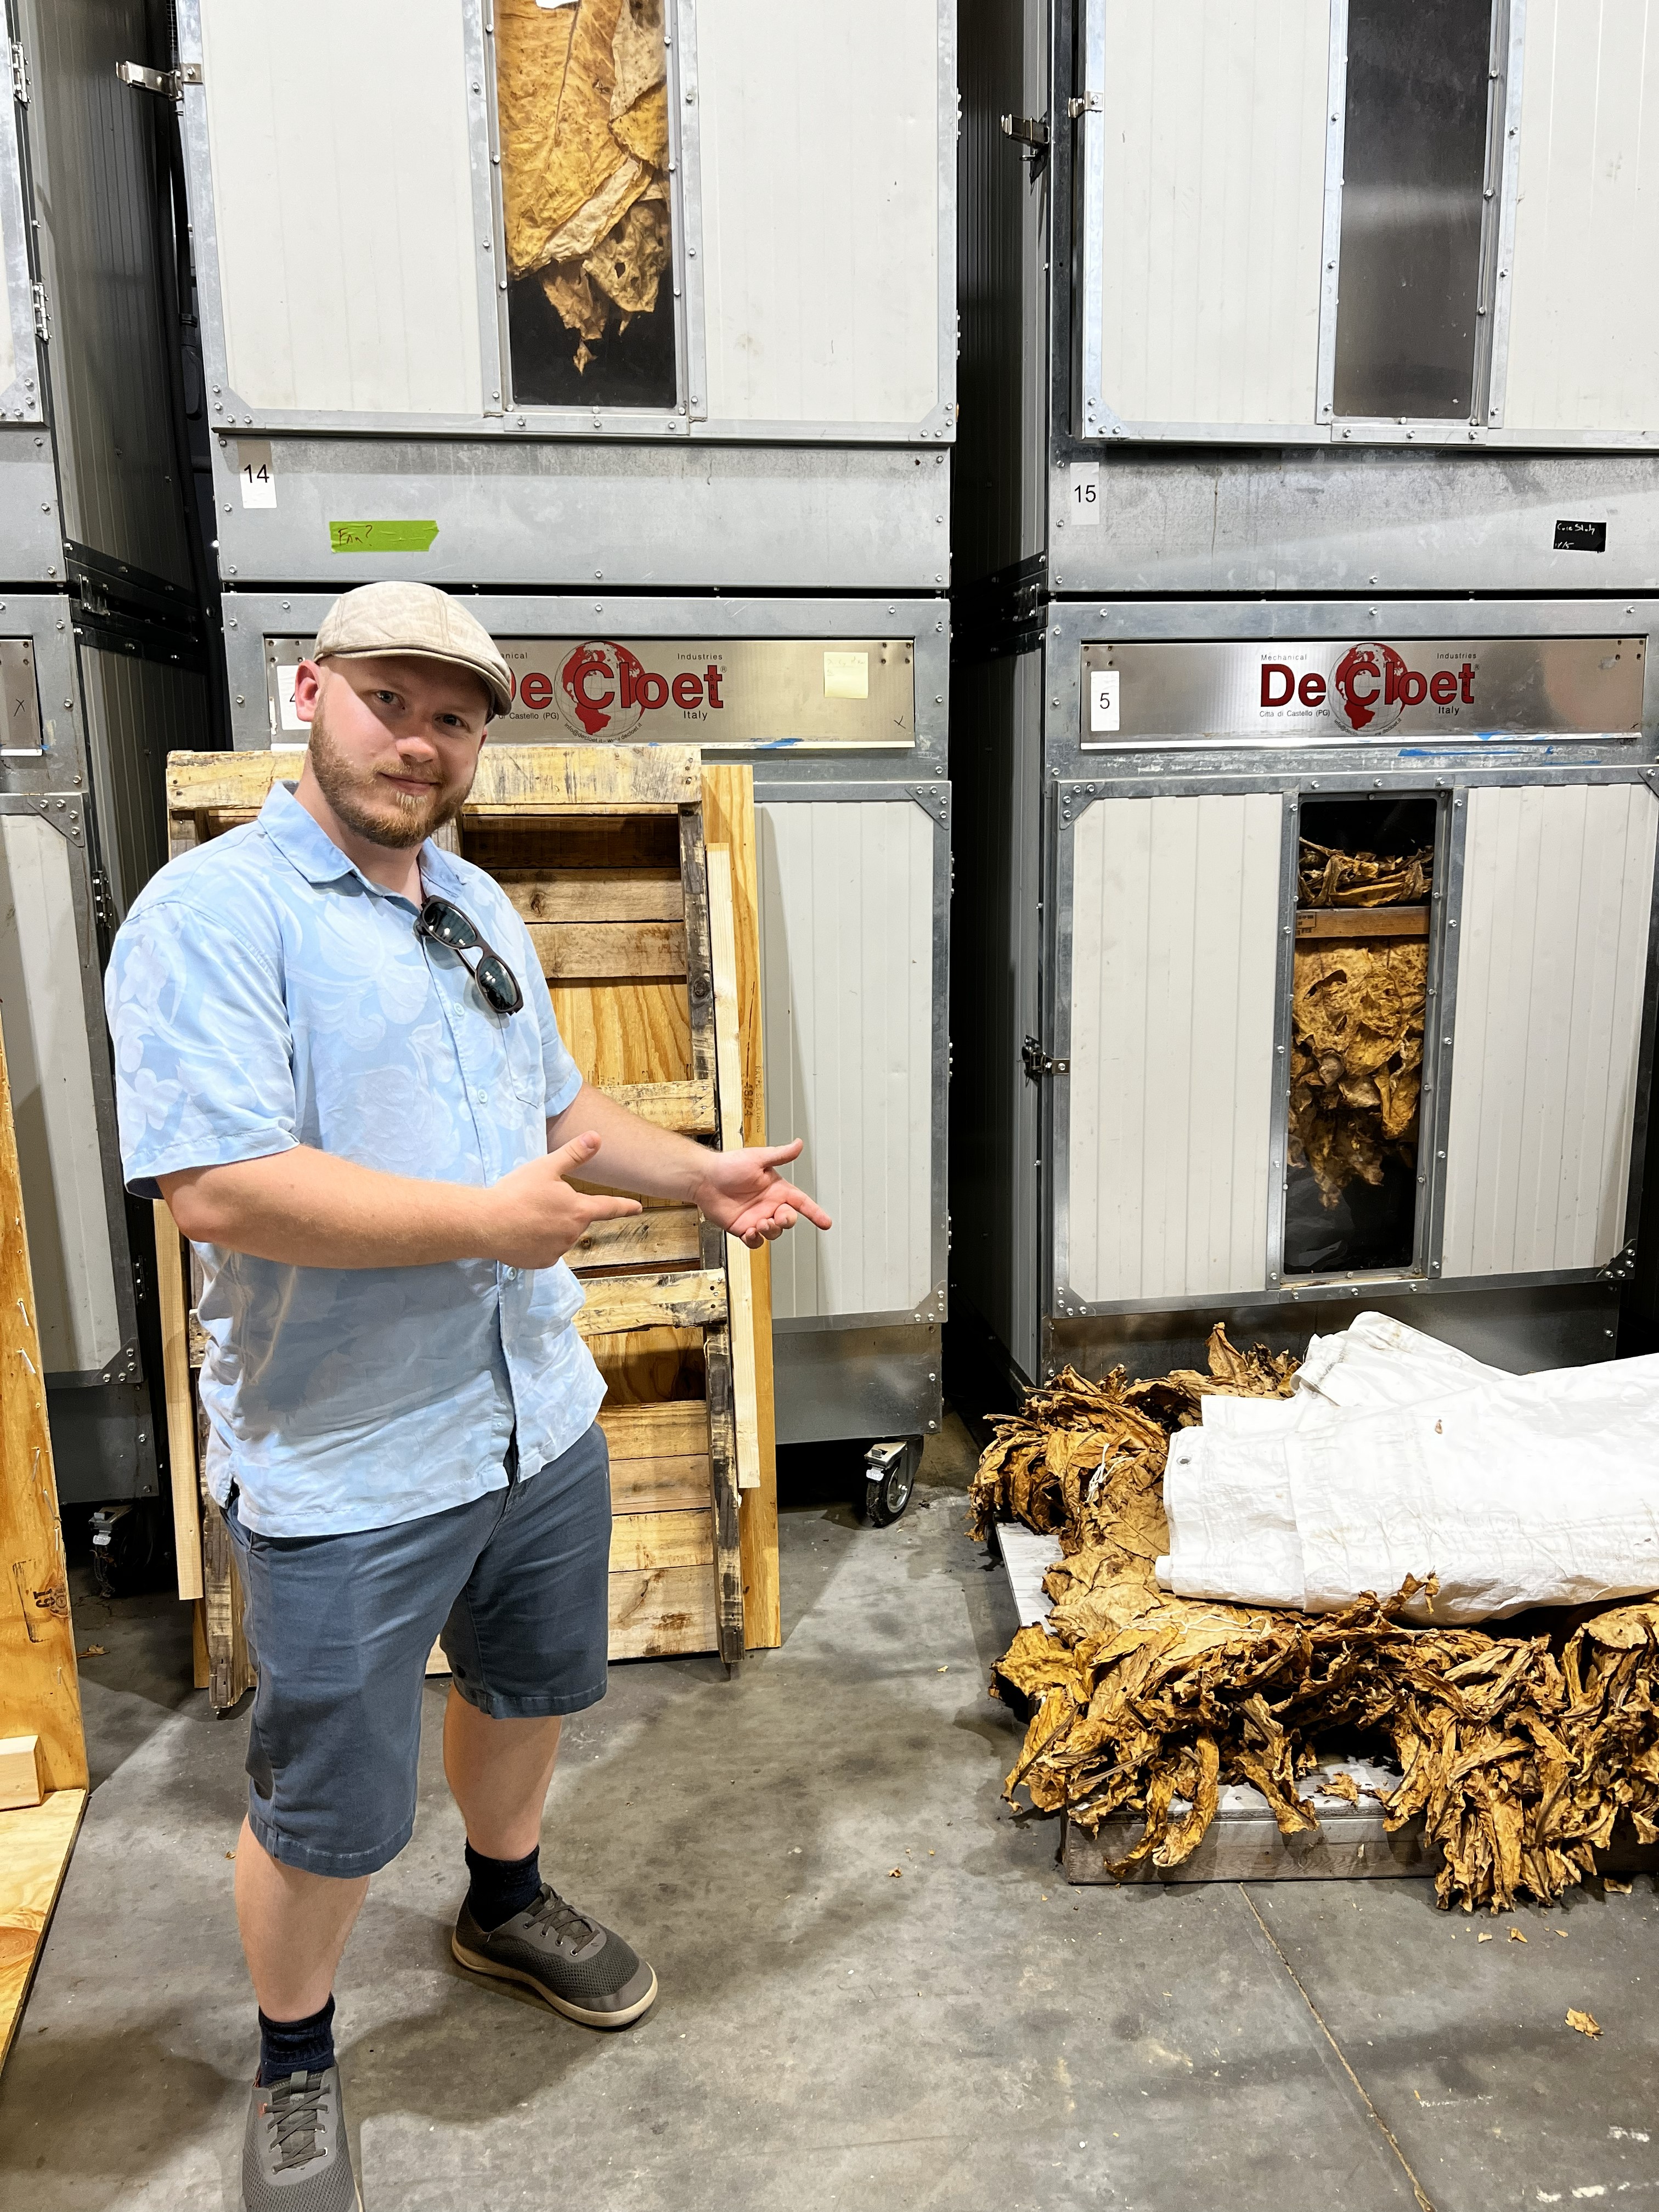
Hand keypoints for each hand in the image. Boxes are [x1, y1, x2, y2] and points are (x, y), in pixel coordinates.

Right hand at [482, 1132, 640, 1266]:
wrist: (486, 1223)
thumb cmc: (517, 1192)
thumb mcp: (546, 1167)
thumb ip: (574, 1154)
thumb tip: (597, 1137)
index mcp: (579, 1210)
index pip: (608, 1207)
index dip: (624, 1206)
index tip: (637, 1208)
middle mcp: (573, 1234)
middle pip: (576, 1220)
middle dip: (563, 1211)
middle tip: (537, 1201)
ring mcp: (557, 1251)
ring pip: (560, 1235)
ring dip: (550, 1226)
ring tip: (525, 1216)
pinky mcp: (541, 1263)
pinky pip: (545, 1250)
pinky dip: (537, 1242)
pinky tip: (521, 1232)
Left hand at [692, 1139, 831, 1249]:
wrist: (704, 1179)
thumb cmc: (728, 1165)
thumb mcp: (758, 1158)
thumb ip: (781, 1155)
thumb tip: (799, 1144)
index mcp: (777, 1189)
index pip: (802, 1202)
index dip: (815, 1212)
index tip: (826, 1223)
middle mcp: (769, 1205)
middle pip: (789, 1220)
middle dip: (786, 1221)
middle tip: (776, 1218)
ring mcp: (756, 1218)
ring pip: (774, 1233)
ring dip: (770, 1230)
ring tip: (759, 1223)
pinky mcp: (743, 1228)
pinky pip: (756, 1242)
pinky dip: (755, 1240)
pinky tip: (749, 1231)